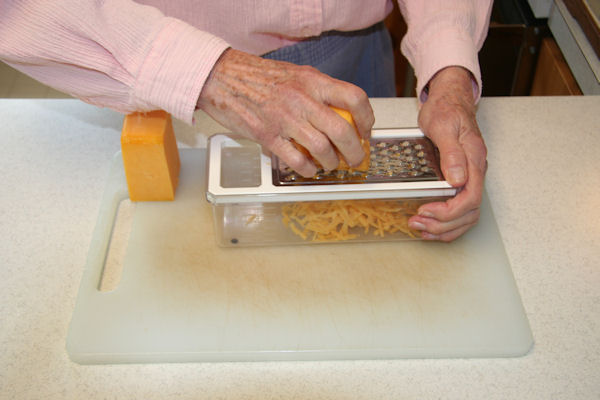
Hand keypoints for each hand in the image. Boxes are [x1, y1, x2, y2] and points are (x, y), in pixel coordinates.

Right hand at [197, 49, 374, 176]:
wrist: (222, 77)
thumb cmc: (258, 77)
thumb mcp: (296, 74)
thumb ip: (319, 91)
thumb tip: (342, 112)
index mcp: (312, 80)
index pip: (354, 98)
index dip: (367, 119)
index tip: (366, 131)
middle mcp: (302, 98)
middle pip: (342, 130)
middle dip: (354, 151)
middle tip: (355, 158)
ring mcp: (284, 119)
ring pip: (322, 149)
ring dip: (331, 162)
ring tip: (330, 164)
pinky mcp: (267, 136)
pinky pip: (296, 160)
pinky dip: (308, 169)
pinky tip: (309, 168)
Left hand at [408, 66, 486, 241]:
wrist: (450, 98)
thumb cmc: (446, 109)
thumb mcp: (442, 126)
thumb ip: (451, 153)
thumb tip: (458, 180)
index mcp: (474, 160)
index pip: (471, 198)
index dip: (449, 212)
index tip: (426, 210)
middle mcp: (476, 172)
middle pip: (469, 212)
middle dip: (442, 224)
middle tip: (417, 223)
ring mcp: (470, 177)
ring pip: (467, 216)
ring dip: (444, 228)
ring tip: (421, 228)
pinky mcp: (461, 179)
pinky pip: (460, 209)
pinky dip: (446, 222)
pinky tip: (429, 224)